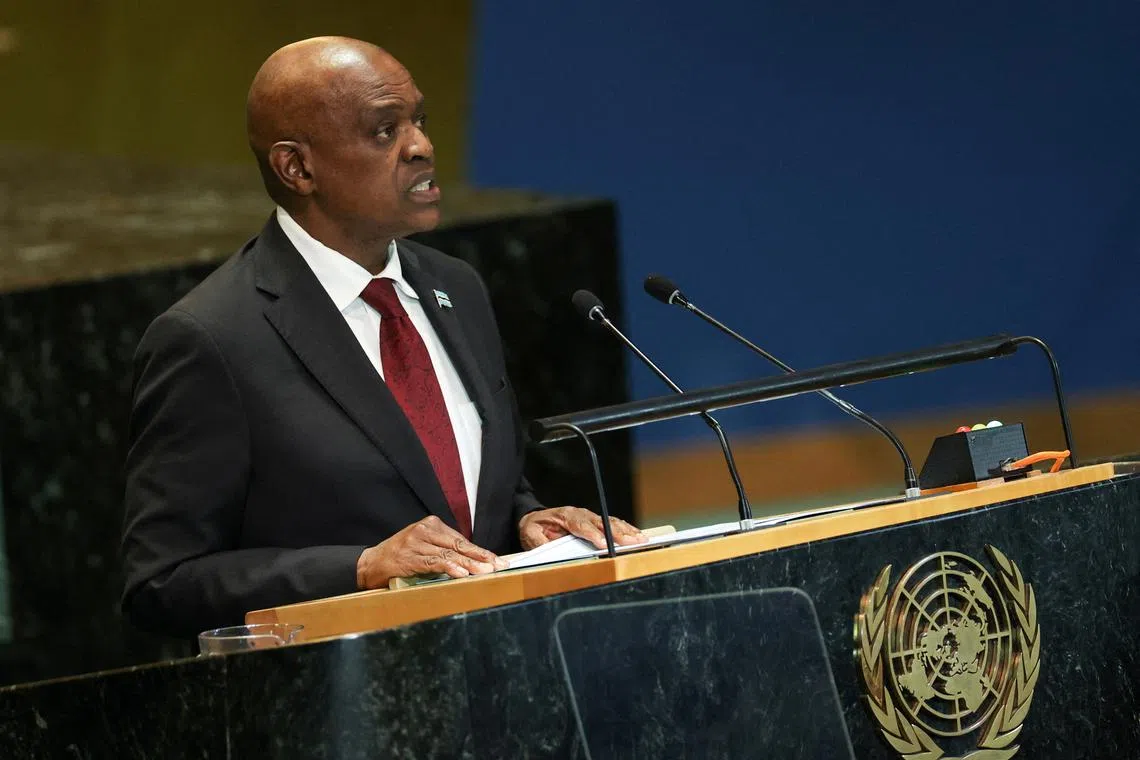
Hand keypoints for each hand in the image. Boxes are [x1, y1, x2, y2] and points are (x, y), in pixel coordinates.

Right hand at [356, 516, 507, 588]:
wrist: (371, 564)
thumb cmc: (400, 556)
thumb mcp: (423, 546)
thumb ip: (444, 549)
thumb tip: (473, 562)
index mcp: (431, 524)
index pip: (461, 539)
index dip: (481, 551)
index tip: (497, 560)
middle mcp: (425, 530)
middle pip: (459, 545)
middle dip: (481, 557)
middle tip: (499, 566)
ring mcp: (416, 543)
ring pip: (449, 554)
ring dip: (470, 565)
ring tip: (485, 572)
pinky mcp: (410, 557)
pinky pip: (434, 563)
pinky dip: (450, 568)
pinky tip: (462, 574)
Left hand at [518, 507, 645, 550]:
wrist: (536, 518)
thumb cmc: (535, 526)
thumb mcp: (529, 533)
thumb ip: (538, 541)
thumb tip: (547, 549)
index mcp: (565, 516)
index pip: (581, 525)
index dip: (593, 534)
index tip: (603, 543)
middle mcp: (579, 514)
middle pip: (601, 522)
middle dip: (617, 533)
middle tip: (631, 542)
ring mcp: (588, 516)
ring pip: (610, 522)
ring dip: (626, 531)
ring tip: (640, 539)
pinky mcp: (594, 520)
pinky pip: (612, 523)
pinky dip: (625, 529)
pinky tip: (636, 535)